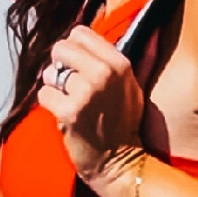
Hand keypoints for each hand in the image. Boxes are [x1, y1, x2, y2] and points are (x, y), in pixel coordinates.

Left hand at [36, 26, 144, 188]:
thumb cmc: (123, 125)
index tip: (79, 67)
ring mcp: (86, 93)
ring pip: (49, 73)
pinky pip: (43, 94)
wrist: (119, 164)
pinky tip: (64, 115)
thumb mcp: (135, 88)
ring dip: (55, 88)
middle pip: (61, 48)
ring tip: (70, 103)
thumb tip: (154, 33)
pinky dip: (49, 105)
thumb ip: (134, 60)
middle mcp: (104, 74)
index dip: (74, 49)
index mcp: (120, 63)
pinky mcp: (69, 112)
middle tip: (70, 86)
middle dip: (60, 65)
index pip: (80, 33)